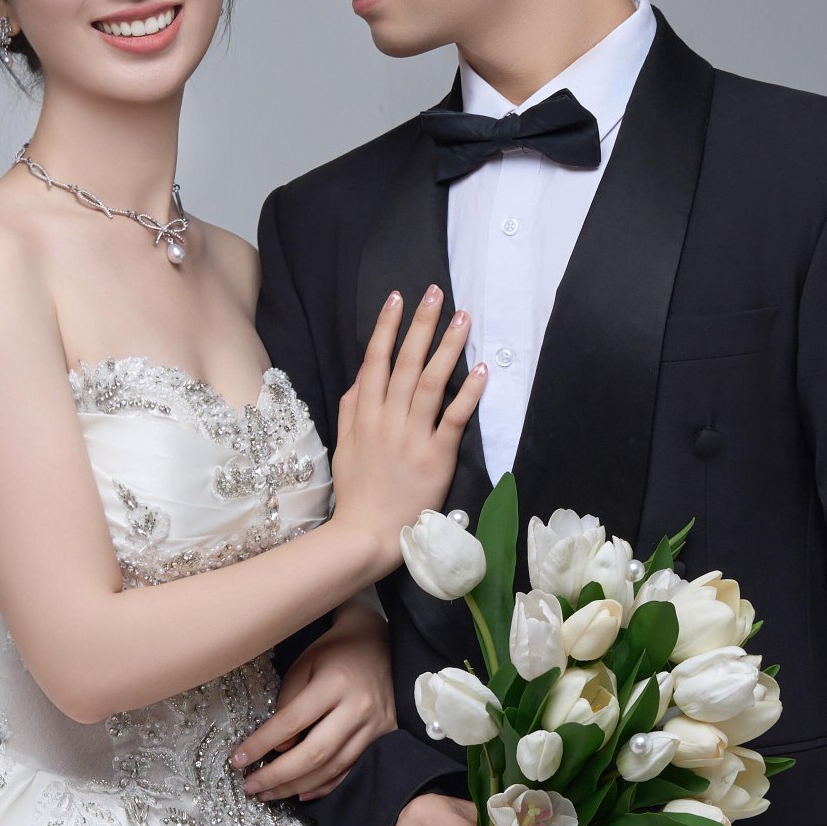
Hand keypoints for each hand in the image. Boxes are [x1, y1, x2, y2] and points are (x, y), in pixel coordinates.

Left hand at [230, 601, 396, 801]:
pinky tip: (301, 794)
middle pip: (314, 754)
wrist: (378, 645)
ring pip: (332, 768)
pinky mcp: (385, 737)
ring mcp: (375, 725)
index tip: (238, 760)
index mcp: (335, 683)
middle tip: (251, 787)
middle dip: (278, 776)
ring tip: (268, 794)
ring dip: (297, 787)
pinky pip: (351, 771)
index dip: (261, 744)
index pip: (291, 722)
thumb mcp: (303, 665)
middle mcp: (359, 707)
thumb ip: (288, 704)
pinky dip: (324, 787)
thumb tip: (278, 747)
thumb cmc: (334, 653)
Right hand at [332, 287, 485, 571]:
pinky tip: (482, 370)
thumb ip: (352, 408)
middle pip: (406, 362)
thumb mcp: (345, 444)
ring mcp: (412, 436)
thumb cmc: (357, 491)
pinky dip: (468, 393)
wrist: (367, 532)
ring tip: (463, 319)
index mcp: (365, 414)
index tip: (397, 297)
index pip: (375, 361)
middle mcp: (388, 419)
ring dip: (448, 348)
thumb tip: (362, 376)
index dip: (386, 327)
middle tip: (436, 293)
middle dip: (421, 325)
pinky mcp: (436, 456)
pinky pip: (454, 418)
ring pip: (431, 382)